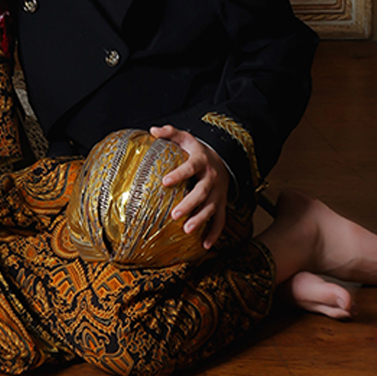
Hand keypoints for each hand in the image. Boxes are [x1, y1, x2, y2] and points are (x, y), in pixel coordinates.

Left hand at [151, 124, 229, 249]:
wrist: (223, 159)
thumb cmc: (197, 150)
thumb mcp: (185, 137)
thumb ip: (170, 132)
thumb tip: (152, 130)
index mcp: (201, 160)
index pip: (190, 167)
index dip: (178, 174)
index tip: (164, 181)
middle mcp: (211, 178)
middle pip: (202, 192)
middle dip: (189, 203)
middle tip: (174, 214)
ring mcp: (218, 193)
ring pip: (211, 208)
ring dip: (200, 220)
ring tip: (187, 230)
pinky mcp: (221, 204)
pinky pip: (220, 221)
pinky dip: (214, 233)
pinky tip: (205, 245)